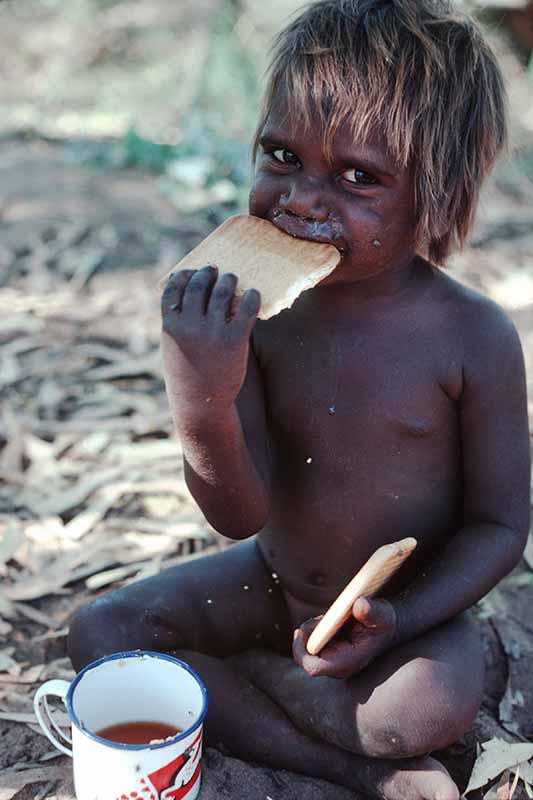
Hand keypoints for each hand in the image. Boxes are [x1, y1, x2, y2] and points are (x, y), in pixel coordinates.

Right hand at [161, 266, 260, 416]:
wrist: (201, 404)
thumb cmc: (186, 375)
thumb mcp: (173, 348)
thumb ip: (178, 325)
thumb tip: (191, 300)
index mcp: (170, 326)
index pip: (173, 289)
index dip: (182, 276)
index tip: (190, 271)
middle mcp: (190, 325)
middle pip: (198, 286)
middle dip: (206, 273)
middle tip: (214, 270)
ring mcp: (212, 332)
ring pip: (222, 293)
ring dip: (228, 281)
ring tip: (231, 278)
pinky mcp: (234, 340)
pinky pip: (246, 310)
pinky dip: (251, 297)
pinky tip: (254, 293)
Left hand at [293, 597, 396, 678]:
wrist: (386, 625)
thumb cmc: (383, 621)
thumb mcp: (382, 614)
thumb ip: (372, 612)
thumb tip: (359, 605)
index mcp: (347, 663)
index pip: (313, 667)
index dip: (301, 650)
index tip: (301, 629)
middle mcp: (337, 666)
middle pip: (304, 657)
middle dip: (306, 634)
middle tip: (318, 618)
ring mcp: (332, 661)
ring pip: (306, 648)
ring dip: (310, 630)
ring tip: (327, 618)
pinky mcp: (328, 652)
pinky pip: (310, 642)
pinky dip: (314, 629)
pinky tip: (328, 621)